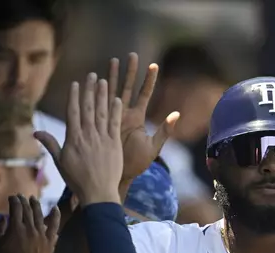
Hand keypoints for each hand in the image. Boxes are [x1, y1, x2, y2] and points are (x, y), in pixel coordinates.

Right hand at [0, 195, 60, 252]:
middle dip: (23, 201)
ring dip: (36, 205)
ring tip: (33, 199)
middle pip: (28, 210)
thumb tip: (4, 218)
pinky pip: (54, 225)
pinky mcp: (50, 240)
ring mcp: (42, 233)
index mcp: (16, 228)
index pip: (16, 209)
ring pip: (40, 215)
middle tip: (21, 196)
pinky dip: (55, 216)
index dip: (13, 201)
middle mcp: (30, 228)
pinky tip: (55, 208)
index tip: (11, 197)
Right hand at [35, 74, 123, 204]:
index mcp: (73, 139)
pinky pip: (115, 124)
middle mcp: (88, 135)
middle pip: (88, 108)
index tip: (76, 84)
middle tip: (92, 75)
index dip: (75, 96)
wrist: (98, 192)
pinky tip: (117, 99)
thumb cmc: (78, 180)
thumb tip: (35, 132)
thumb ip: (51, 145)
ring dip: (103, 96)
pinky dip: (116, 111)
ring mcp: (102, 139)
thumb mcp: (61, 162)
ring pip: (102, 113)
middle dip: (90, 90)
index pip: (73, 112)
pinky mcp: (115, 144)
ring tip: (105, 81)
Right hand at [107, 53, 179, 181]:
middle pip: (128, 88)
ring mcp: (112, 117)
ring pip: (112, 91)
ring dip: (113, 76)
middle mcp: (125, 114)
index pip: (144, 94)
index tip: (154, 64)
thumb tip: (176, 114)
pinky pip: (100, 104)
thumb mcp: (153, 146)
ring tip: (114, 59)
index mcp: (137, 118)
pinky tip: (97, 79)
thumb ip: (165, 130)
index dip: (149, 80)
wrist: (118, 175)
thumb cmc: (136, 163)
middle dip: (130, 72)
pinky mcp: (101, 123)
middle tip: (132, 55)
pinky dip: (99, 92)